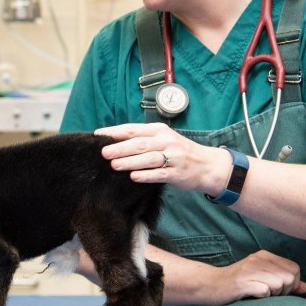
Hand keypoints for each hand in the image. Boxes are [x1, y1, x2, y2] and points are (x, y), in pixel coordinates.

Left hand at [95, 123, 227, 193]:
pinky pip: (159, 174)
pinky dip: (146, 175)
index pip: (133, 129)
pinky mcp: (177, 173)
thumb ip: (143, 139)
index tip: (98, 135)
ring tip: (115, 165)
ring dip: (130, 161)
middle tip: (104, 153)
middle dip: (120, 148)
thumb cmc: (179, 152)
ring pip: (148, 158)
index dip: (115, 132)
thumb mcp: (163, 139)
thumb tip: (115, 141)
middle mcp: (166, 141)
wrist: (207, 165)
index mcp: (159, 130)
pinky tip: (133, 177)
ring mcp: (173, 157)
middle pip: (139, 143)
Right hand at [209, 250, 305, 304]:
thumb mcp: (261, 278)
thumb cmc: (236, 284)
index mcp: (264, 256)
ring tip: (260, 295)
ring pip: (280, 284)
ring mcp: (250, 270)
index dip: (292, 283)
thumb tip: (305, 287)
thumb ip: (283, 280)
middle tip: (270, 295)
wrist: (208, 285)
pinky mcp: (242, 282)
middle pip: (290, 277)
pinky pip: (265, 291)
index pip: (295, 269)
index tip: (279, 290)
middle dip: (285, 291)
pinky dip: (262, 298)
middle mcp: (258, 259)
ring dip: (274, 295)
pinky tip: (252, 296)